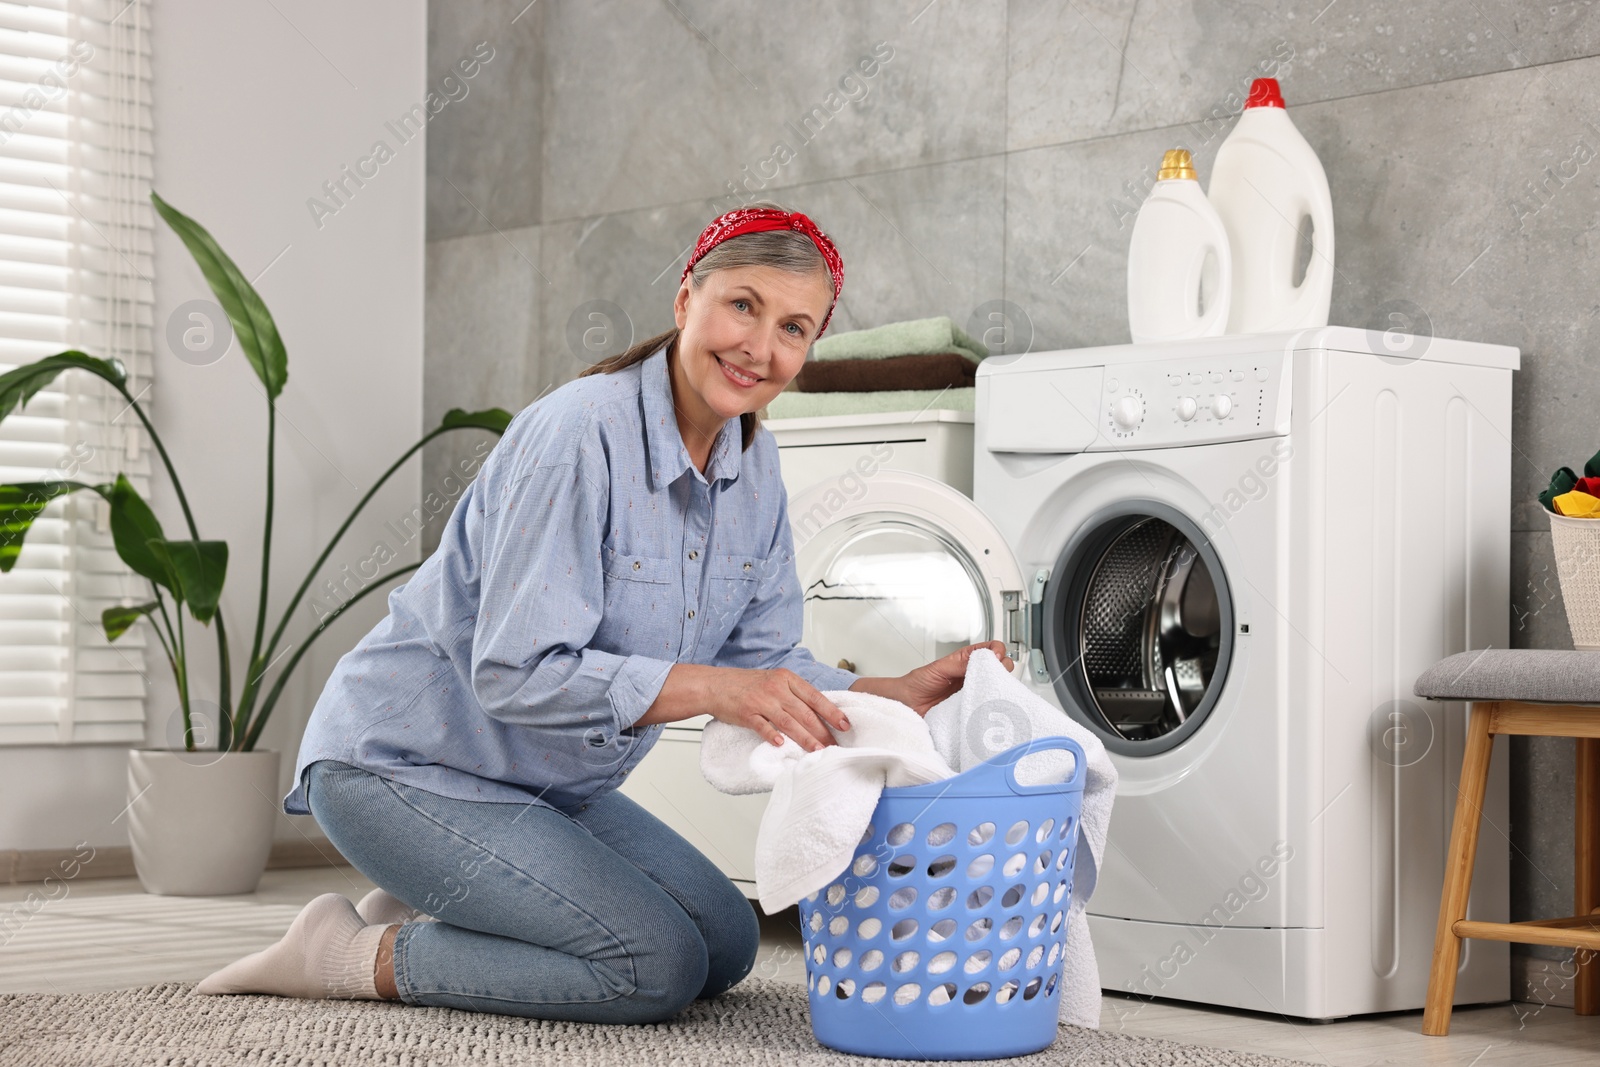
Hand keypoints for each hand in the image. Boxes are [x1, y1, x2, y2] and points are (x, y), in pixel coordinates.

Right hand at [705, 666, 851, 752]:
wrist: (716, 684)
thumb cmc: (747, 684)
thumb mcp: (775, 681)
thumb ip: (795, 694)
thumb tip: (819, 713)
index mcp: (787, 679)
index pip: (815, 697)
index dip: (831, 712)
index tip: (844, 724)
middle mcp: (776, 688)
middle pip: (804, 712)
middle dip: (822, 731)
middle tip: (834, 745)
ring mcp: (761, 700)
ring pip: (788, 721)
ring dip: (805, 738)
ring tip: (817, 750)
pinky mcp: (746, 712)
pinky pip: (762, 725)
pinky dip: (772, 735)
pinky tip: (781, 744)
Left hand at [873, 640, 1014, 715]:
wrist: (905, 706)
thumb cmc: (916, 684)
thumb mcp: (938, 669)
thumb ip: (960, 663)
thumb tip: (982, 658)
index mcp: (964, 660)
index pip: (989, 649)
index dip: (997, 650)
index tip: (996, 657)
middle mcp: (971, 675)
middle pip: (999, 666)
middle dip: (1003, 667)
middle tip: (997, 673)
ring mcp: (972, 692)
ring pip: (996, 685)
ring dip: (999, 685)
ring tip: (994, 687)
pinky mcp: (971, 709)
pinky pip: (986, 705)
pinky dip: (992, 704)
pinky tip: (989, 703)